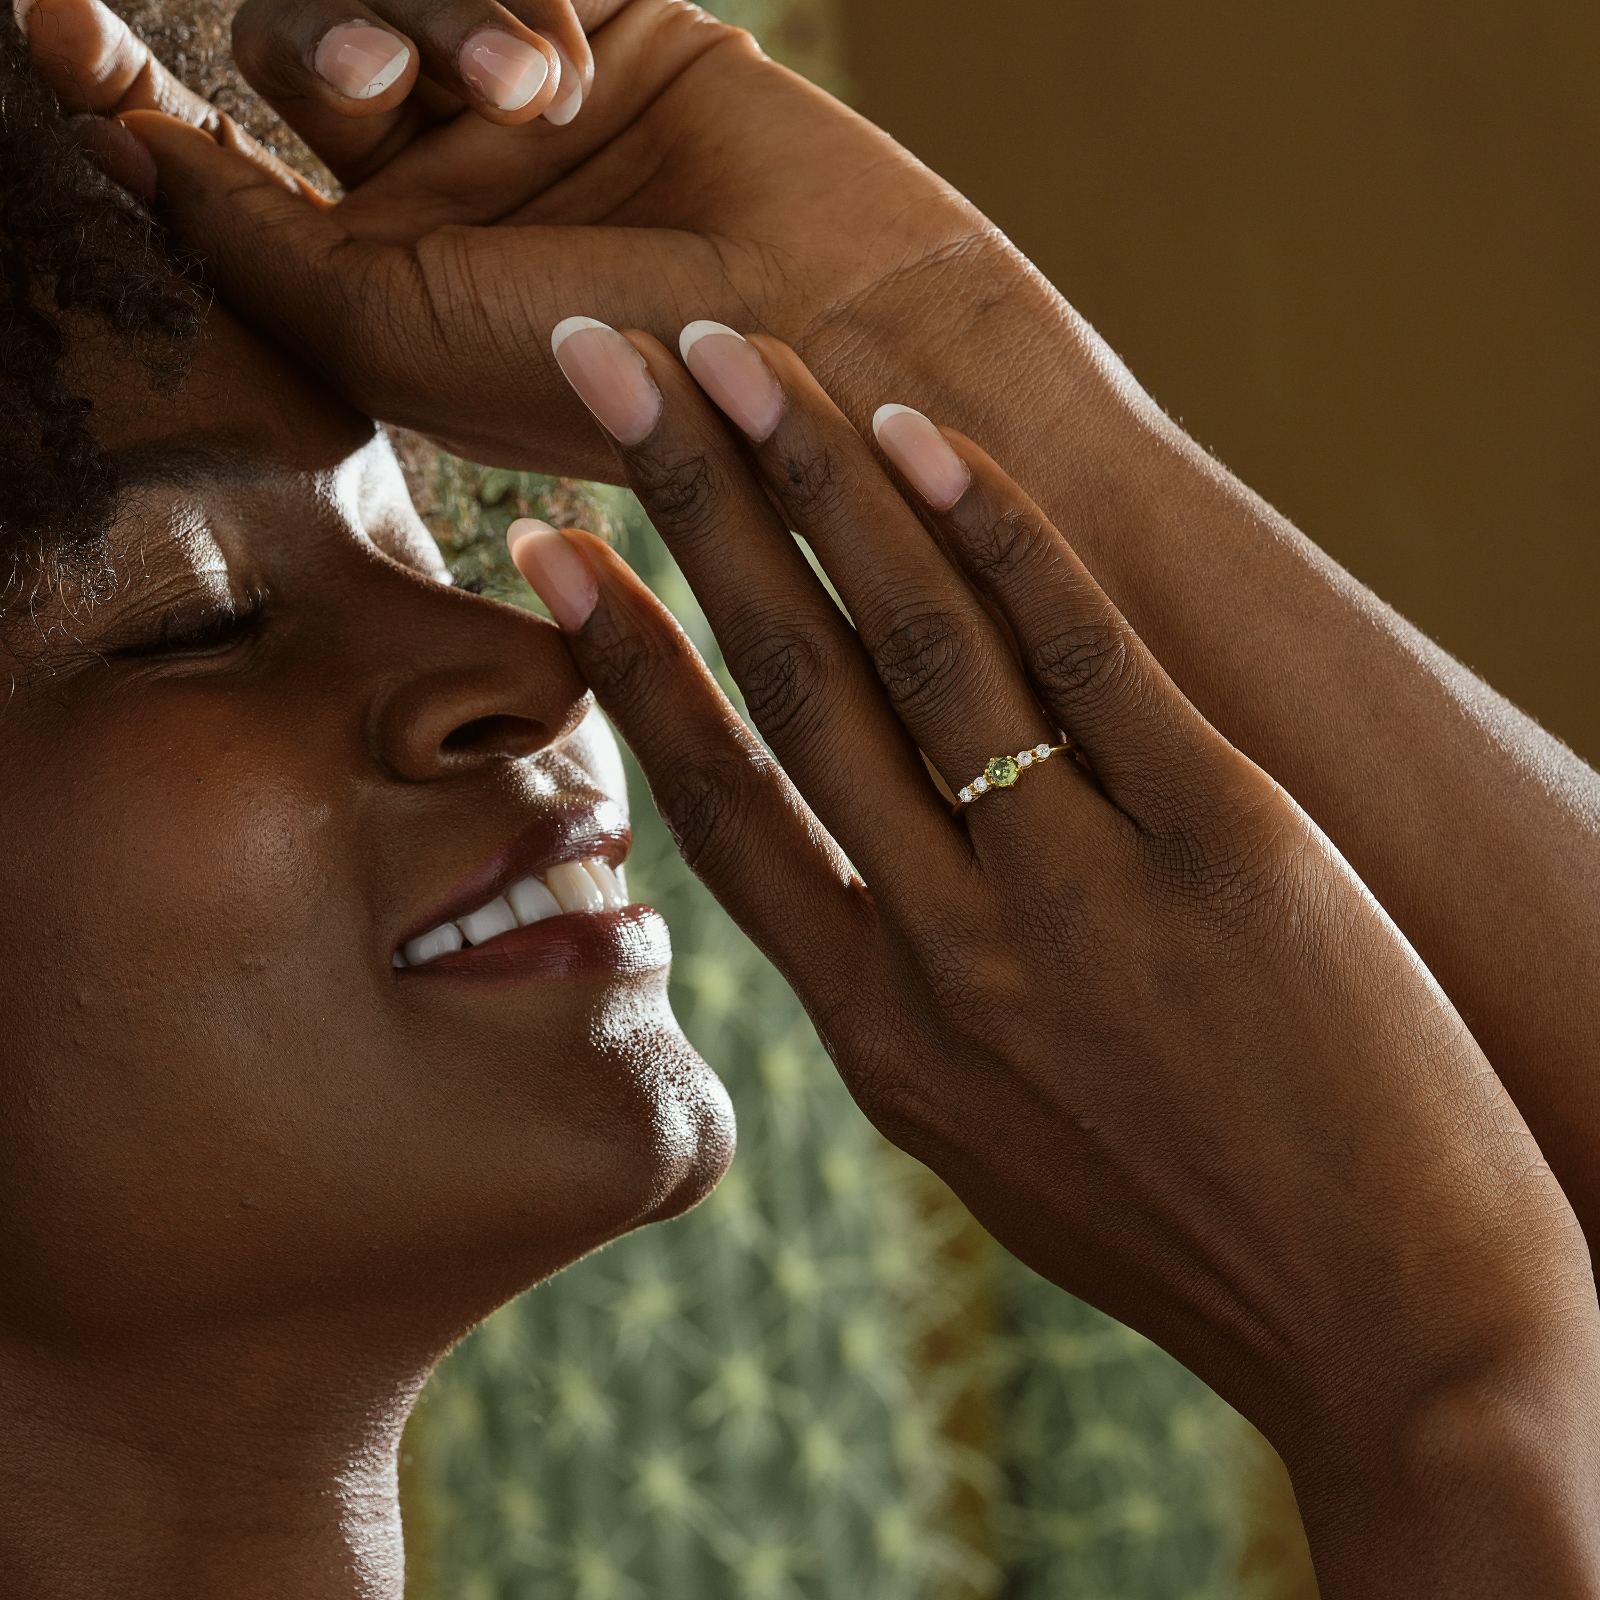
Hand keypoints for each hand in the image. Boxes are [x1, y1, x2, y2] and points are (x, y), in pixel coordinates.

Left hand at [32, 0, 1022, 481]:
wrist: (822, 331)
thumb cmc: (610, 367)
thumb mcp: (394, 331)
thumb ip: (247, 242)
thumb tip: (124, 143)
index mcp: (382, 286)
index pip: (219, 164)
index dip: (119, 83)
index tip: (46, 16)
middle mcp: (444, 193)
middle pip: (301, 42)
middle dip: (326, 37)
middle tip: (379, 75)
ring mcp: (526, 109)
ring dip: (444, 12)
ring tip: (540, 88)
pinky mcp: (614, 27)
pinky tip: (574, 57)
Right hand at [508, 320, 1599, 1593]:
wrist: (1391, 1329)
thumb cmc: (1186, 1229)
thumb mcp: (994, 1131)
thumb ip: (915, 997)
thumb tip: (880, 868)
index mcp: (876, 1031)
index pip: (718, 806)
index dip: (627, 661)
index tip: (549, 544)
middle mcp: (946, 953)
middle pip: (789, 685)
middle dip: (686, 506)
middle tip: (605, 366)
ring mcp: (1076, 895)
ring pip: (913, 645)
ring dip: (814, 478)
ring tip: (737, 356)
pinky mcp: (1225, 843)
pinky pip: (1082, 655)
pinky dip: (995, 532)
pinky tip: (919, 434)